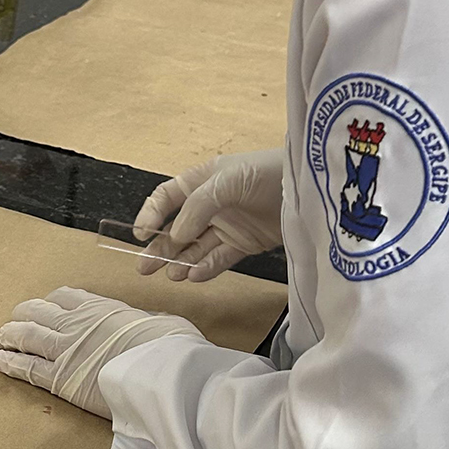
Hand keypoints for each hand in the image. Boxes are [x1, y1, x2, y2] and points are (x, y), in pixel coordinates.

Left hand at [0, 287, 202, 417]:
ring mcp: (65, 350)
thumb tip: (149, 324)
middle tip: (13, 318)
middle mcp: (77, 324)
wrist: (162, 374)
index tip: (46, 304)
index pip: (67, 296)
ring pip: (27, 335)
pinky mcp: (59, 379)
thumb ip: (147, 322)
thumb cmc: (170, 349)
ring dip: (9, 334)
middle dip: (23, 314)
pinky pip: (26, 367)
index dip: (52, 301)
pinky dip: (8, 361)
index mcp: (101, 308)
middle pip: (39, 312)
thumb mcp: (163, 324)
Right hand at [133, 149, 284, 281]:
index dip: (151, 214)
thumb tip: (175, 236)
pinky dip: (206, 268)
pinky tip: (193, 275)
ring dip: (180, 261)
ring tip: (170, 275)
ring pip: (195, 247)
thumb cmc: (267, 172)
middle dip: (159, 247)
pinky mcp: (245, 244)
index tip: (139, 234)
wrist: (310, 187)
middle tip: (143, 269)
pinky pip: (219, 258)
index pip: (167, 198)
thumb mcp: (228, 181)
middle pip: (177, 229)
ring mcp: (227, 225)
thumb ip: (198, 207)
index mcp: (201, 181)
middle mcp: (210, 204)